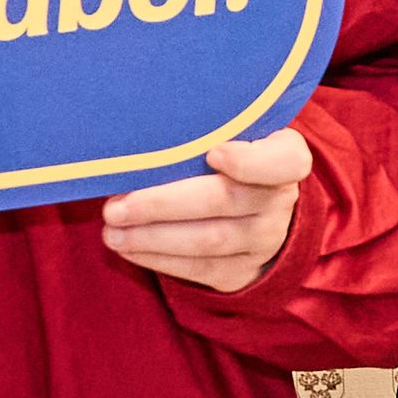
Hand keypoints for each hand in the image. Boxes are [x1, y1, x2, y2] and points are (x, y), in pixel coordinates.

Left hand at [101, 133, 313, 293]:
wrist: (253, 205)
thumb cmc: (228, 152)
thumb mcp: (231, 130)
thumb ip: (205, 127)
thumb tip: (143, 128)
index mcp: (285, 156)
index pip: (283, 162)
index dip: (250, 161)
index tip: (214, 154)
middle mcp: (281, 200)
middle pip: (225, 202)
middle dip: (163, 205)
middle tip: (115, 206)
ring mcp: (264, 240)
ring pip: (208, 242)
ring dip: (152, 237)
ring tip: (111, 229)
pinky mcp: (242, 270)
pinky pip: (199, 269)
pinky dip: (158, 258)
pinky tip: (128, 246)